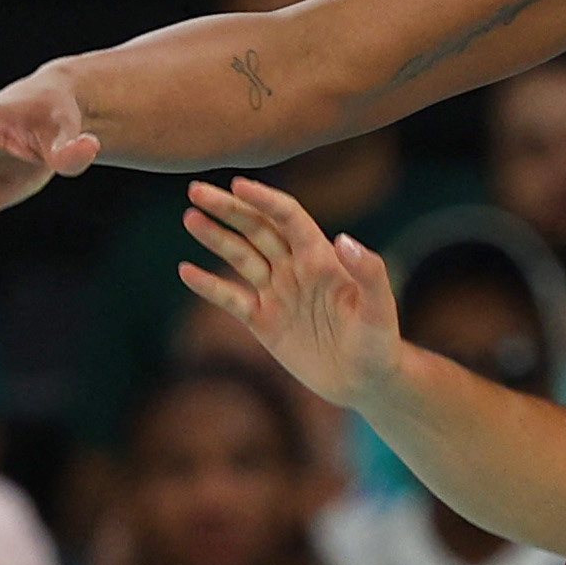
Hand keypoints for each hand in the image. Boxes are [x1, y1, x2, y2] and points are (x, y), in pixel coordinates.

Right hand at [177, 178, 403, 409]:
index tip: (237, 184)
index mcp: (322, 258)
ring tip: (190, 216)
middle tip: (196, 190)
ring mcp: (277, 293)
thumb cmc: (379, 341)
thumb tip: (343, 239)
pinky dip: (208, 285)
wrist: (365, 381)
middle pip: (257, 229)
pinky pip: (230, 298)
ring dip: (215, 237)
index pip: (288, 218)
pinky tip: (185, 270)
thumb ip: (368, 272)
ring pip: (240, 256)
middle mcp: (296, 269)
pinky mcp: (263, 321)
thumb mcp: (378, 308)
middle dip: (229, 208)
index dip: (264, 199)